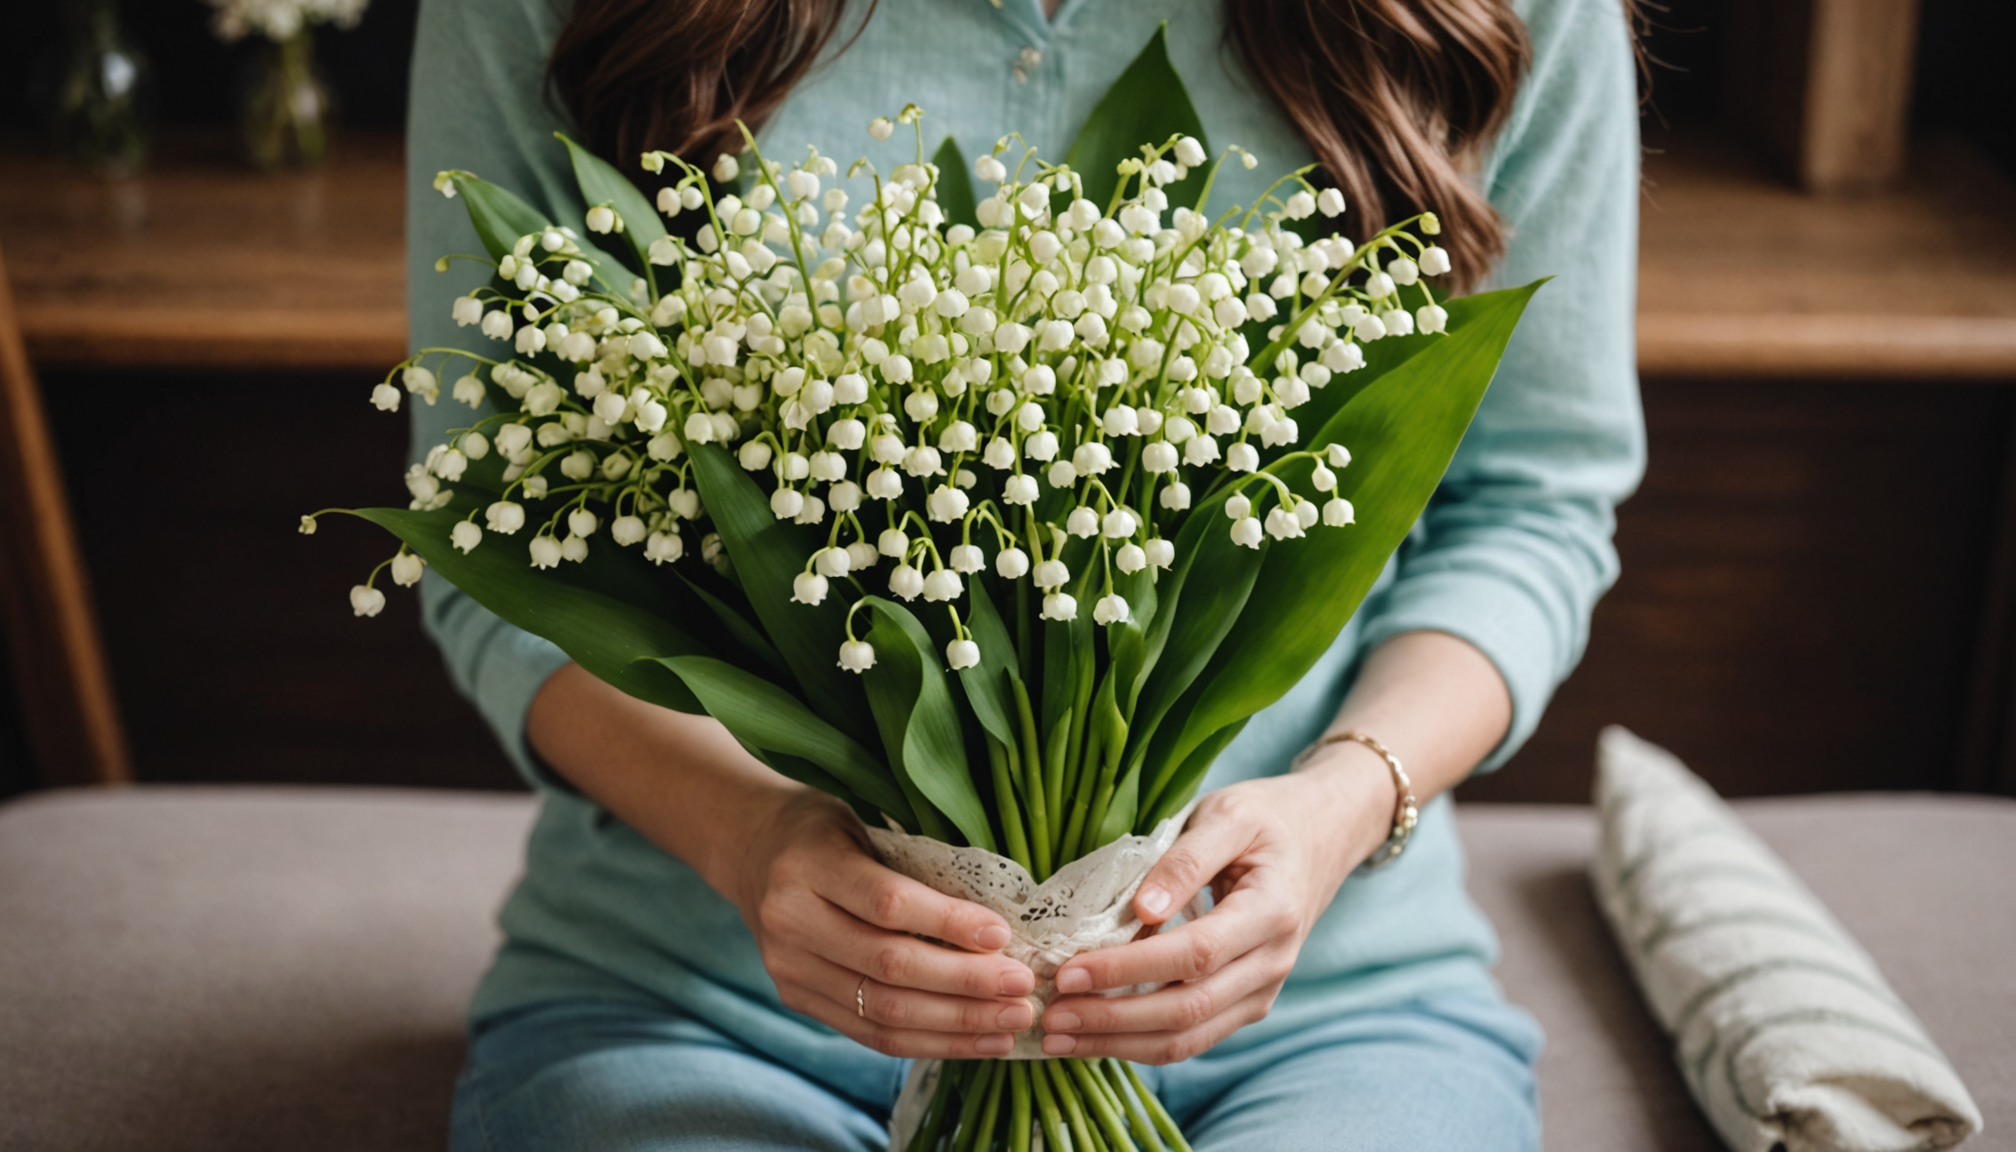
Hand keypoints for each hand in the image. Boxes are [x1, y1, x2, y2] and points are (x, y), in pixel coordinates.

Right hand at [728, 789, 1039, 1058]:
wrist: (749, 850)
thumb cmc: (823, 831)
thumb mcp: (861, 826)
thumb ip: (913, 868)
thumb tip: (997, 921)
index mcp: (809, 867)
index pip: (887, 904)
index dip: (948, 924)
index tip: (1003, 935)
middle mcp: (791, 921)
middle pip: (888, 967)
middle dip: (964, 985)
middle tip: (1022, 989)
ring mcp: (789, 968)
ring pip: (881, 1011)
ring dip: (955, 1024)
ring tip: (1010, 1023)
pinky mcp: (796, 998)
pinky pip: (869, 1033)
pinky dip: (928, 1041)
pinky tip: (975, 1040)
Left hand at [1037, 746, 1395, 1062]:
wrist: (1321, 837)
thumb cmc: (1267, 819)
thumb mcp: (1227, 816)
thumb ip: (1185, 860)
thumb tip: (1142, 908)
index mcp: (1272, 911)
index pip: (1194, 955)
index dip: (1129, 969)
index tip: (1069, 971)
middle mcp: (1272, 963)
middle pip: (1188, 1011)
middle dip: (1113, 1020)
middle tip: (1050, 1017)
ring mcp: (1263, 991)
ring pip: (1189, 1039)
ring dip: (1120, 1045)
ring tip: (1059, 1038)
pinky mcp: (1246, 1004)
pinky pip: (1193, 1037)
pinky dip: (1140, 1043)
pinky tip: (1094, 1037)